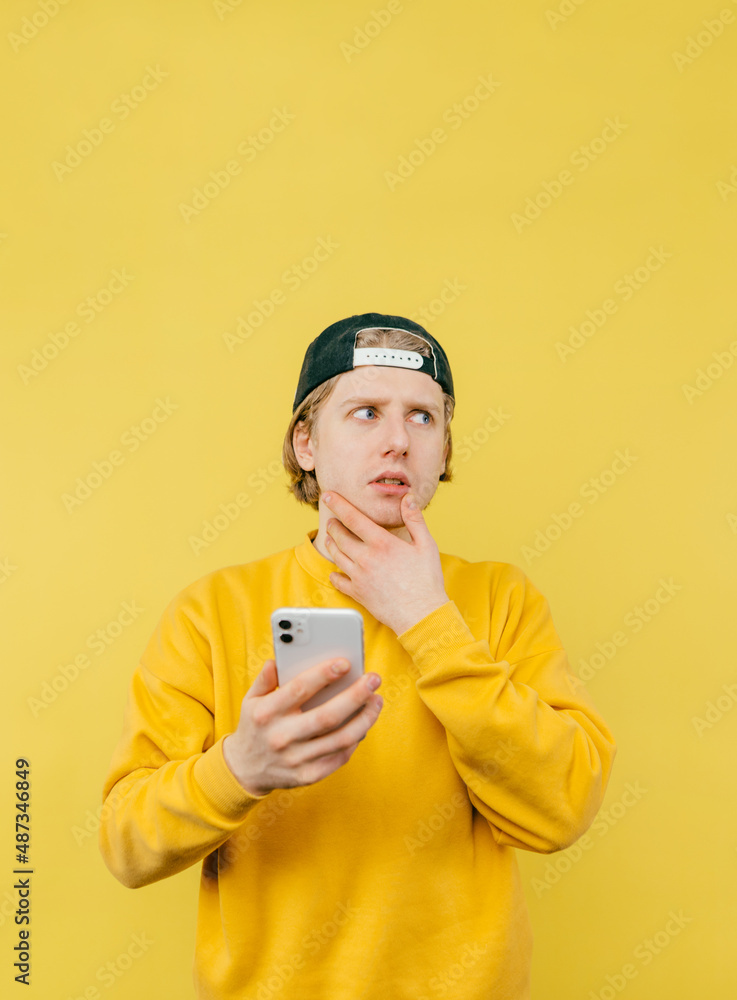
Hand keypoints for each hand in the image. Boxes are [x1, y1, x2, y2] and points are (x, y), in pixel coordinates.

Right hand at [223, 657, 382, 795]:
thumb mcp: (251, 699)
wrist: (245, 769)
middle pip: (327, 716)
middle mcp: (282, 737)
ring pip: (340, 738)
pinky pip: (339, 757)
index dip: (324, 675)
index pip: (299, 690)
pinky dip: (356, 739)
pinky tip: (364, 723)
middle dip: (356, 695)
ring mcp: (295, 759)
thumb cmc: (255, 725)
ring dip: (364, 718)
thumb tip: (279, 659)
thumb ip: (265, 678)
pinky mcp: (308, 776)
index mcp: (267, 713)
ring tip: (376, 700)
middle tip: (374, 679)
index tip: (346, 663)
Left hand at [322, 490, 449, 634]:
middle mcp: (366, 558)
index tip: (328, 496)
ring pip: (336, 556)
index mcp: (382, 543)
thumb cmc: (426, 580)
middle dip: (333, 525)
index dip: (338, 504)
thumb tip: (408, 498)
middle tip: (331, 520)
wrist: (422, 614)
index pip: (353, 518)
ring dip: (331, 544)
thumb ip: (415, 520)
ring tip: (330, 539)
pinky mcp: (357, 593)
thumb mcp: (426, 545)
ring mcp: (359, 577)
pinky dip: (334, 574)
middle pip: (339, 536)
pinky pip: (338, 581)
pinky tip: (335, 571)